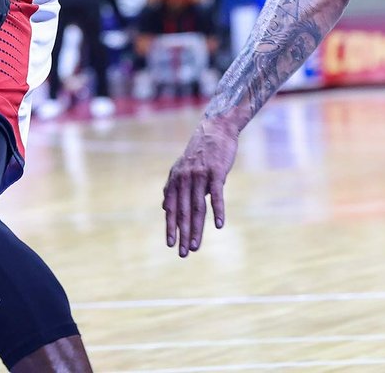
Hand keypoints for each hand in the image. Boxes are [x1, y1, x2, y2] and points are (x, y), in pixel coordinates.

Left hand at [163, 119, 238, 256]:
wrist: (216, 131)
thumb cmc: (200, 153)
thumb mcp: (181, 169)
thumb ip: (173, 189)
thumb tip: (165, 208)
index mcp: (175, 180)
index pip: (172, 209)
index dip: (171, 227)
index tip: (171, 244)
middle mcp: (184, 179)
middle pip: (183, 212)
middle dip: (182, 234)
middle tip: (183, 253)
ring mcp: (200, 176)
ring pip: (198, 208)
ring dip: (196, 229)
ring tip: (195, 246)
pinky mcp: (216, 173)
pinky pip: (216, 195)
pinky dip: (218, 211)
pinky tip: (219, 225)